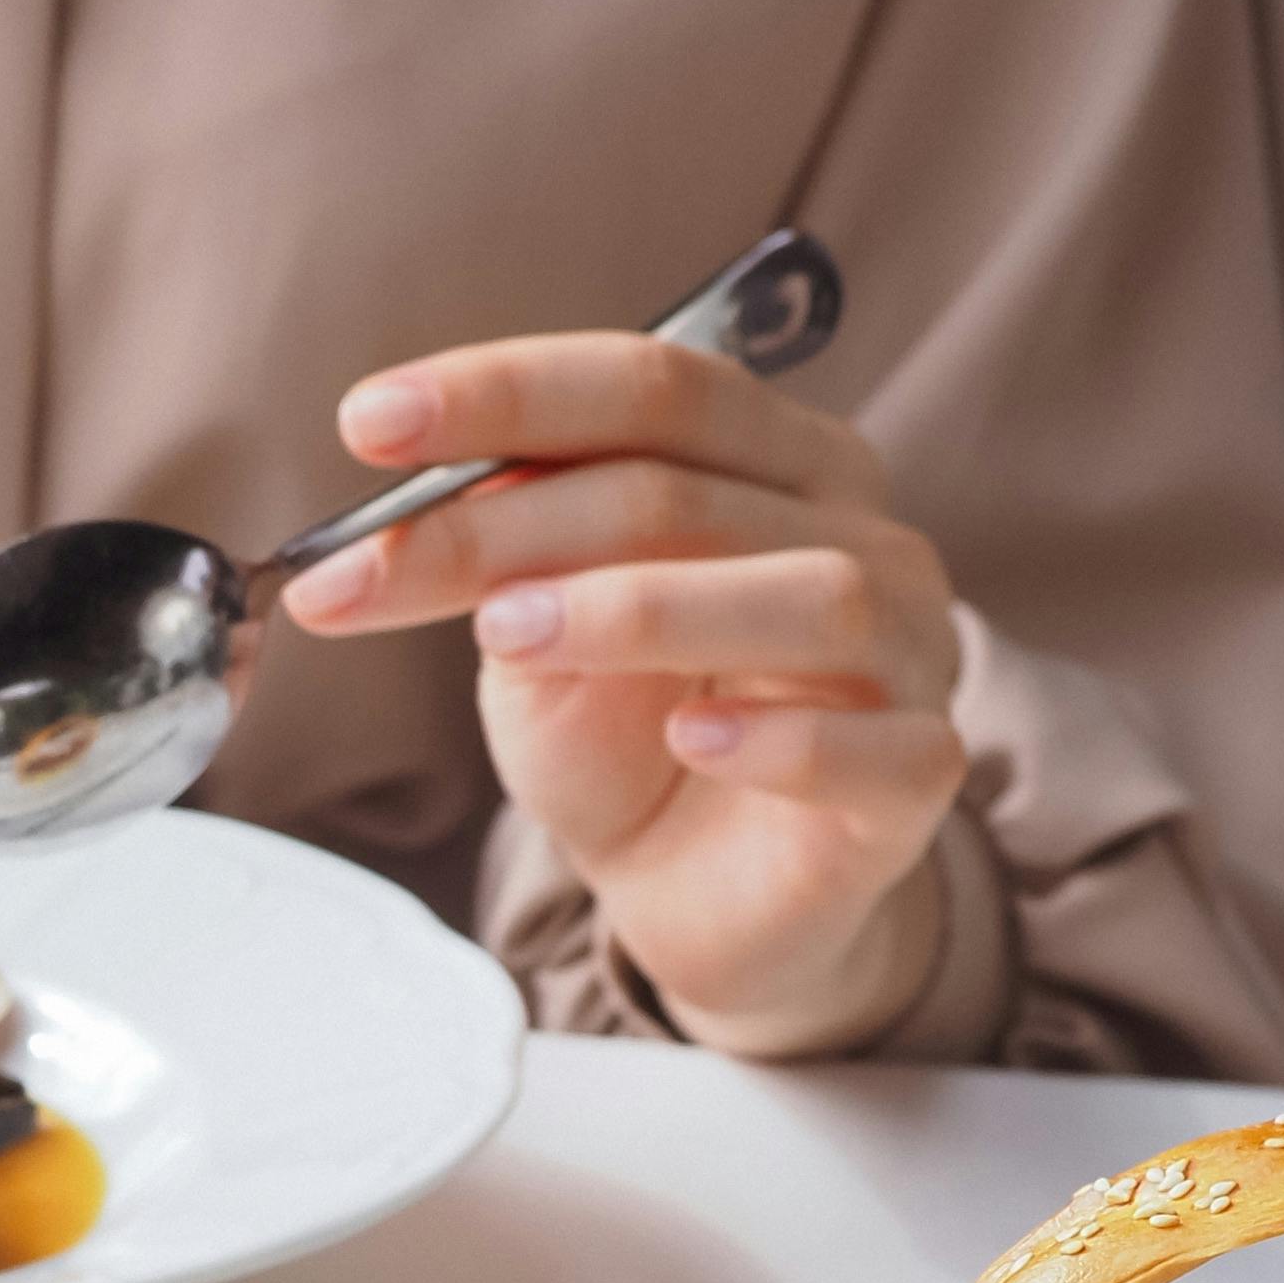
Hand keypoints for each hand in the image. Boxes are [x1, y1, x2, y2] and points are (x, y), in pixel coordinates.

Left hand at [271, 333, 966, 1056]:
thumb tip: (422, 488)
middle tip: (364, 570)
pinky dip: (778, 739)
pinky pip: (875, 745)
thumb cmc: (623, 740)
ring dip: (640, 606)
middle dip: (506, 522)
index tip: (366, 422)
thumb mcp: (533, 634)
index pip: (652, 386)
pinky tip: (686, 744)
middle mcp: (859, 531)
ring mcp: (911, 651)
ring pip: (810, 592)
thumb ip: (508, 557)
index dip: (507, 393)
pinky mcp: (919, 777)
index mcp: (775, 460)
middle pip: (689, 486)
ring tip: (506, 637)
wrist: (692, 896)